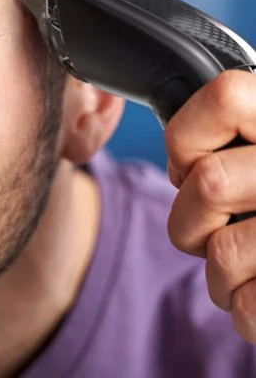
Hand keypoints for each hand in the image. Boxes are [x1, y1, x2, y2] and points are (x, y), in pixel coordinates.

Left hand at [165, 70, 255, 342]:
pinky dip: (246, 307)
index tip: (192, 165)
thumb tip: (160, 149)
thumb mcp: (252, 152)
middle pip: (209, 183)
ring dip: (221, 271)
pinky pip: (249, 307)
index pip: (225, 98)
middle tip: (220, 227)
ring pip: (223, 252)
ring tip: (249, 264)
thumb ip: (224, 137)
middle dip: (192, 218)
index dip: (188, 139)